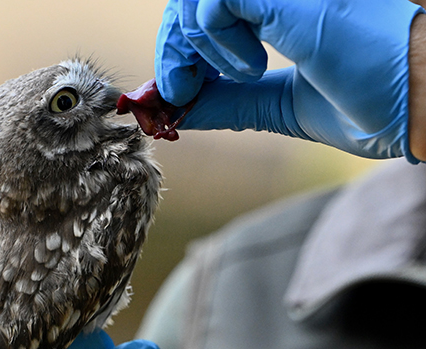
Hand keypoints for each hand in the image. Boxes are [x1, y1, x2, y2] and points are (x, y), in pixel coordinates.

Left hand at [154, 0, 424, 160]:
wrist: (423, 105)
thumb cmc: (374, 103)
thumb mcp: (280, 105)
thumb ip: (229, 102)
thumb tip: (178, 111)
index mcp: (281, 8)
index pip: (206, 7)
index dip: (179, 45)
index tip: (176, 91)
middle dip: (173, 46)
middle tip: (178, 91)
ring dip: (189, 44)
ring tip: (229, 77)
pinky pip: (216, 0)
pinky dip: (213, 38)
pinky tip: (250, 66)